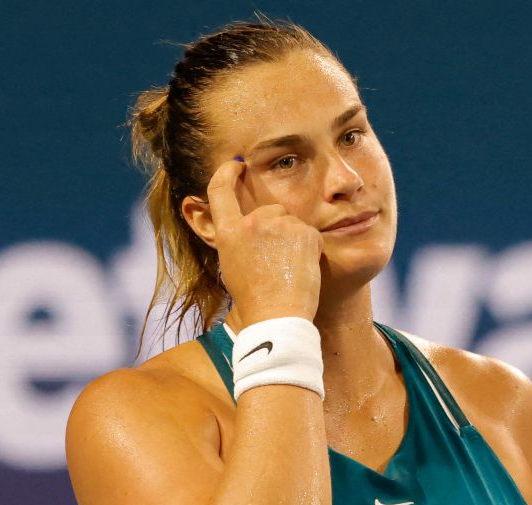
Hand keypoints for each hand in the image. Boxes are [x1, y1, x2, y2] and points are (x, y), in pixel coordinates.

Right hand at [205, 157, 323, 323]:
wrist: (276, 315)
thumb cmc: (254, 298)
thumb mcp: (232, 264)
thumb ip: (236, 239)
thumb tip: (243, 226)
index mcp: (227, 232)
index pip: (220, 190)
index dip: (228, 172)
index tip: (237, 164)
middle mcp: (250, 223)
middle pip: (270, 210)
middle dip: (279, 227)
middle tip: (279, 260)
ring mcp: (278, 226)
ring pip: (292, 222)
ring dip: (295, 239)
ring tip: (289, 268)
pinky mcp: (304, 232)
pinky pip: (311, 233)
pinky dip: (311, 248)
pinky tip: (303, 268)